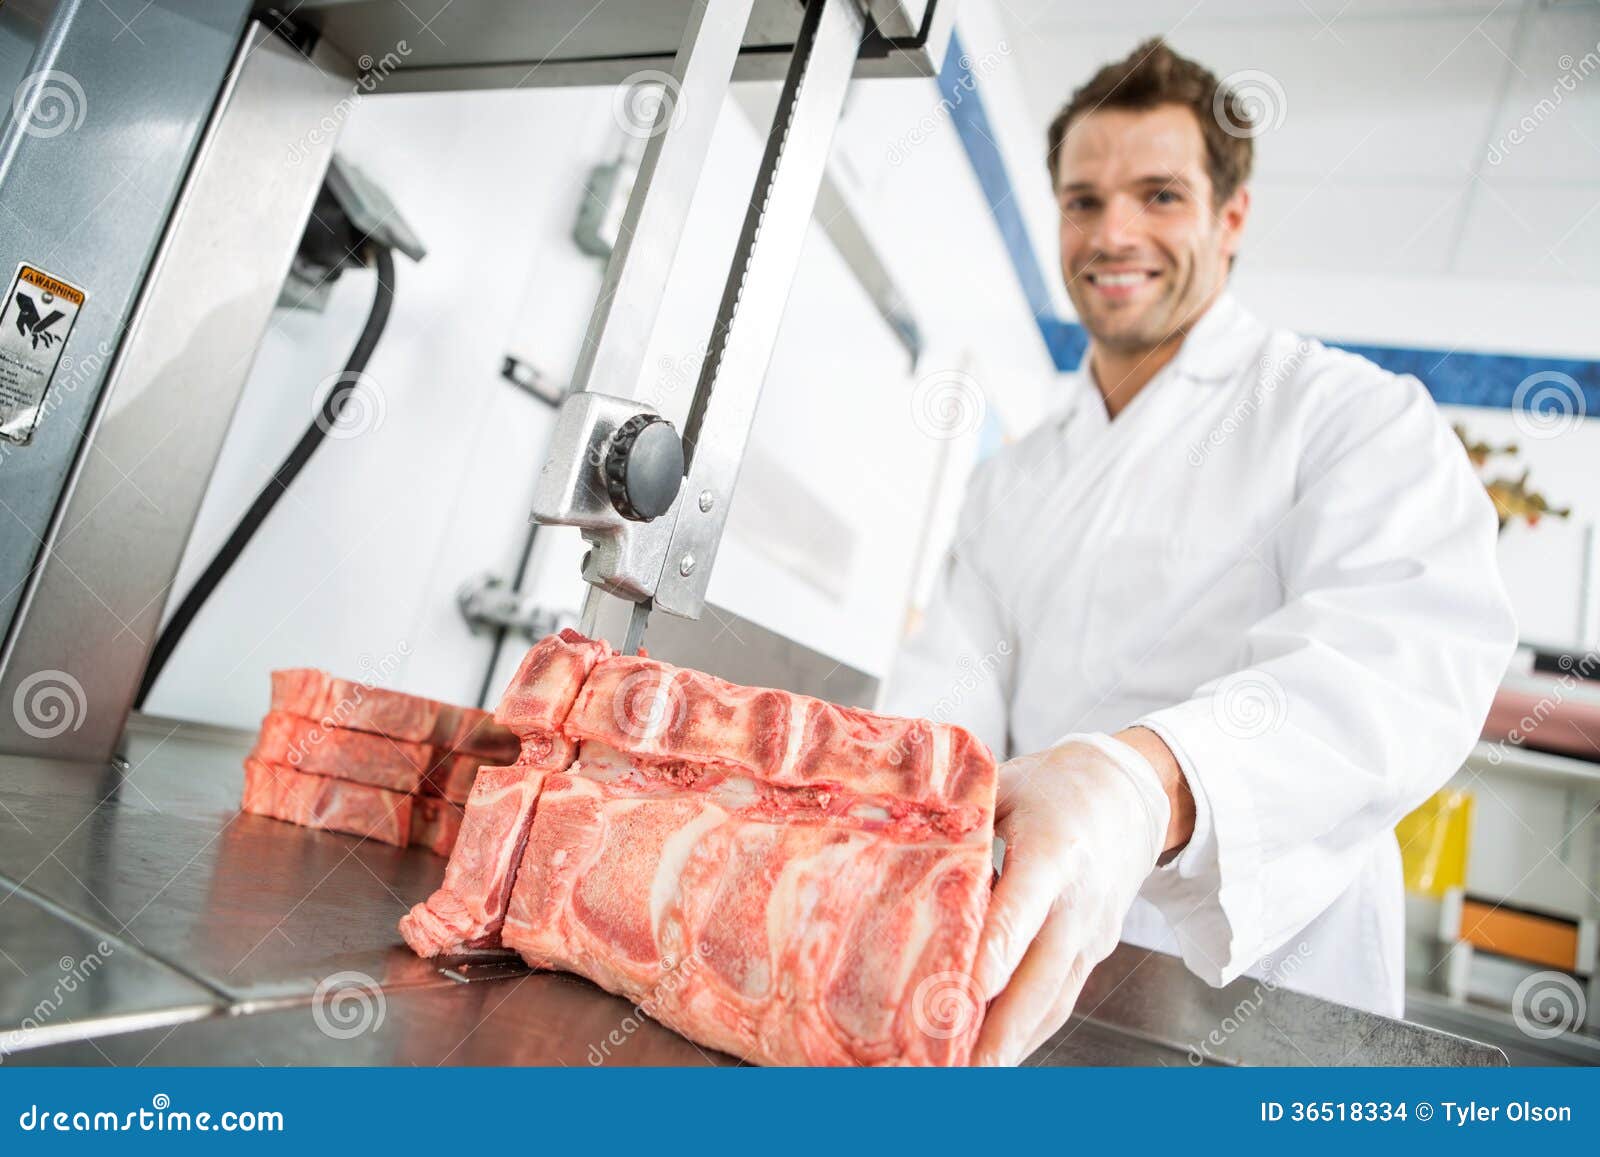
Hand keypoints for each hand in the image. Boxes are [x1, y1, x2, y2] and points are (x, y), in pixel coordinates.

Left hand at [970, 732, 1178, 1064]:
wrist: (1131, 796)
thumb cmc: (1058, 787)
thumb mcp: (1008, 786)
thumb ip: (958, 819)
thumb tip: (897, 839)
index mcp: (1055, 852)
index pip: (1022, 912)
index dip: (994, 956)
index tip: (963, 994)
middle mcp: (1078, 902)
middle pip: (1041, 976)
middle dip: (1002, 1027)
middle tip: (960, 1066)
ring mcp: (1091, 933)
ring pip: (1053, 999)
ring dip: (1013, 1042)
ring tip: (968, 1074)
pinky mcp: (1094, 951)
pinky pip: (1061, 998)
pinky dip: (1030, 1029)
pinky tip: (995, 1052)